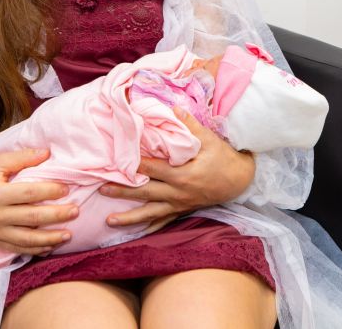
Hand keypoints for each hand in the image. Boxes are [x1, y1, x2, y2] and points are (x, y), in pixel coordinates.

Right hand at [0, 148, 77, 255]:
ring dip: (50, 239)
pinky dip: (35, 250)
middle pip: (32, 218)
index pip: (29, 194)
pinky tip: (50, 247)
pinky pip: (17, 248)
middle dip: (56, 216)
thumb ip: (22, 157)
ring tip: (69, 235)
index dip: (50, 191)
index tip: (66, 189)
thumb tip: (47, 153)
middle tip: (75, 211)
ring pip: (27, 239)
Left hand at [99, 106, 254, 227]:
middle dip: (123, 191)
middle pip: (145, 192)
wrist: (240, 179)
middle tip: (101, 188)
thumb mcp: (208, 139)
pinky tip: (136, 232)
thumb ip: (189, 125)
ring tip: (108, 221)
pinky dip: (149, 227)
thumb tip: (173, 109)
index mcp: (182, 175)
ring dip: (129, 218)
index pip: (152, 169)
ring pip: (150, 213)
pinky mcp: (183, 209)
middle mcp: (178, 193)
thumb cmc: (223, 157)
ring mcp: (180, 204)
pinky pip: (164, 221)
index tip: (115, 162)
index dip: (134, 165)